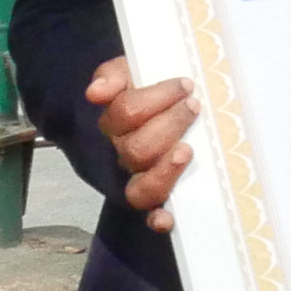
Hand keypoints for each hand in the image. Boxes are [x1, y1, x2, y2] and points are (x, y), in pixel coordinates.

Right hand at [84, 53, 201, 227]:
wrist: (181, 104)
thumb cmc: (156, 88)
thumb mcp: (134, 71)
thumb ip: (113, 75)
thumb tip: (96, 92)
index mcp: (118, 124)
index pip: (125, 113)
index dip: (155, 98)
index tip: (185, 84)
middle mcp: (127, 154)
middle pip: (135, 150)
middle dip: (168, 125)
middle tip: (193, 106)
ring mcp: (143, 179)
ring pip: (141, 188)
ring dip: (164, 171)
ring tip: (187, 149)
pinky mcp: (163, 198)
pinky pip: (152, 217)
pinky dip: (158, 219)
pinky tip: (167, 217)